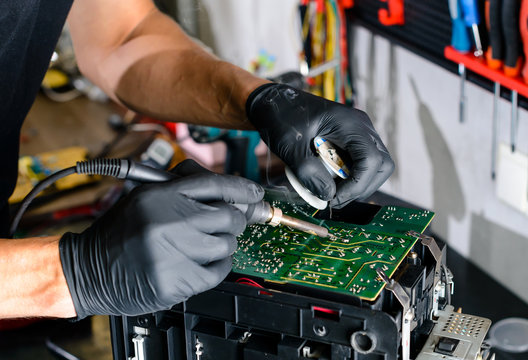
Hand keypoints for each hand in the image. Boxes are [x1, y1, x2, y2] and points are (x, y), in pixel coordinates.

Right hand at [59, 166, 263, 318]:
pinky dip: (217, 266)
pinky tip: (201, 262)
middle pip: (228, 216)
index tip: (254, 193)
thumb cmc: (119, 233)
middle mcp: (168, 221)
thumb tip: (227, 191)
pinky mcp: (177, 281)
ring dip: (222, 244)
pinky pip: (219, 270)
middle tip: (224, 223)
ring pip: (227, 244)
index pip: (214, 184)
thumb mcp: (144, 197)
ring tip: (202, 245)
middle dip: (232, 219)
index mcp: (159, 195)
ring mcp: (174, 253)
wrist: (88, 270)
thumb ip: (183, 189)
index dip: (241, 188)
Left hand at [246, 83, 393, 207]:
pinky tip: (330, 181)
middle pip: (381, 165)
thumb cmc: (281, 116)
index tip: (334, 198)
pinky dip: (350, 177)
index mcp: (350, 124)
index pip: (371, 160)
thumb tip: (328, 196)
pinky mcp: (351, 140)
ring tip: (332, 192)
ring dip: (357, 184)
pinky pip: (361, 163)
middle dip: (361, 187)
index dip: (357, 185)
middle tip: (335, 198)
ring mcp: (358, 133)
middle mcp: (360, 127)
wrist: (273, 102)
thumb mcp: (290, 145)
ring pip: (375, 166)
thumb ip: (309, 172)